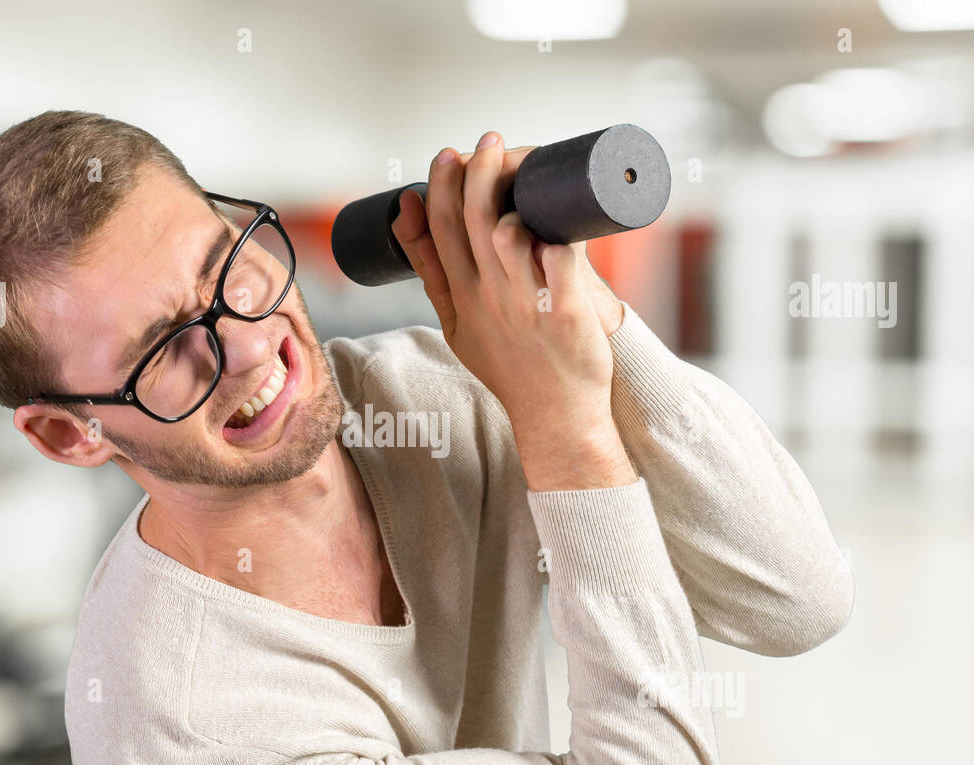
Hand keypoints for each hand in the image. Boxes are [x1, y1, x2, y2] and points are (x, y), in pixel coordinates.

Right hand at [391, 131, 635, 489]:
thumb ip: (433, 271)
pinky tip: (559, 210)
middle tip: (490, 140)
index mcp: (460, 298)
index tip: (447, 155)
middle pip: (472, 222)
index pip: (439, 231)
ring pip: (508, 234)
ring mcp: (526, 304)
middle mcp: (488, 298)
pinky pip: (559, 257)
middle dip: (477, 172)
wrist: (555, 414)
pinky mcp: (565, 310)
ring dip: (511, 194)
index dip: (440, 187)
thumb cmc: (511, 365)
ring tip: (521, 163)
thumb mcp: (455, 323)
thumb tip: (408, 211)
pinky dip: (555, 231)